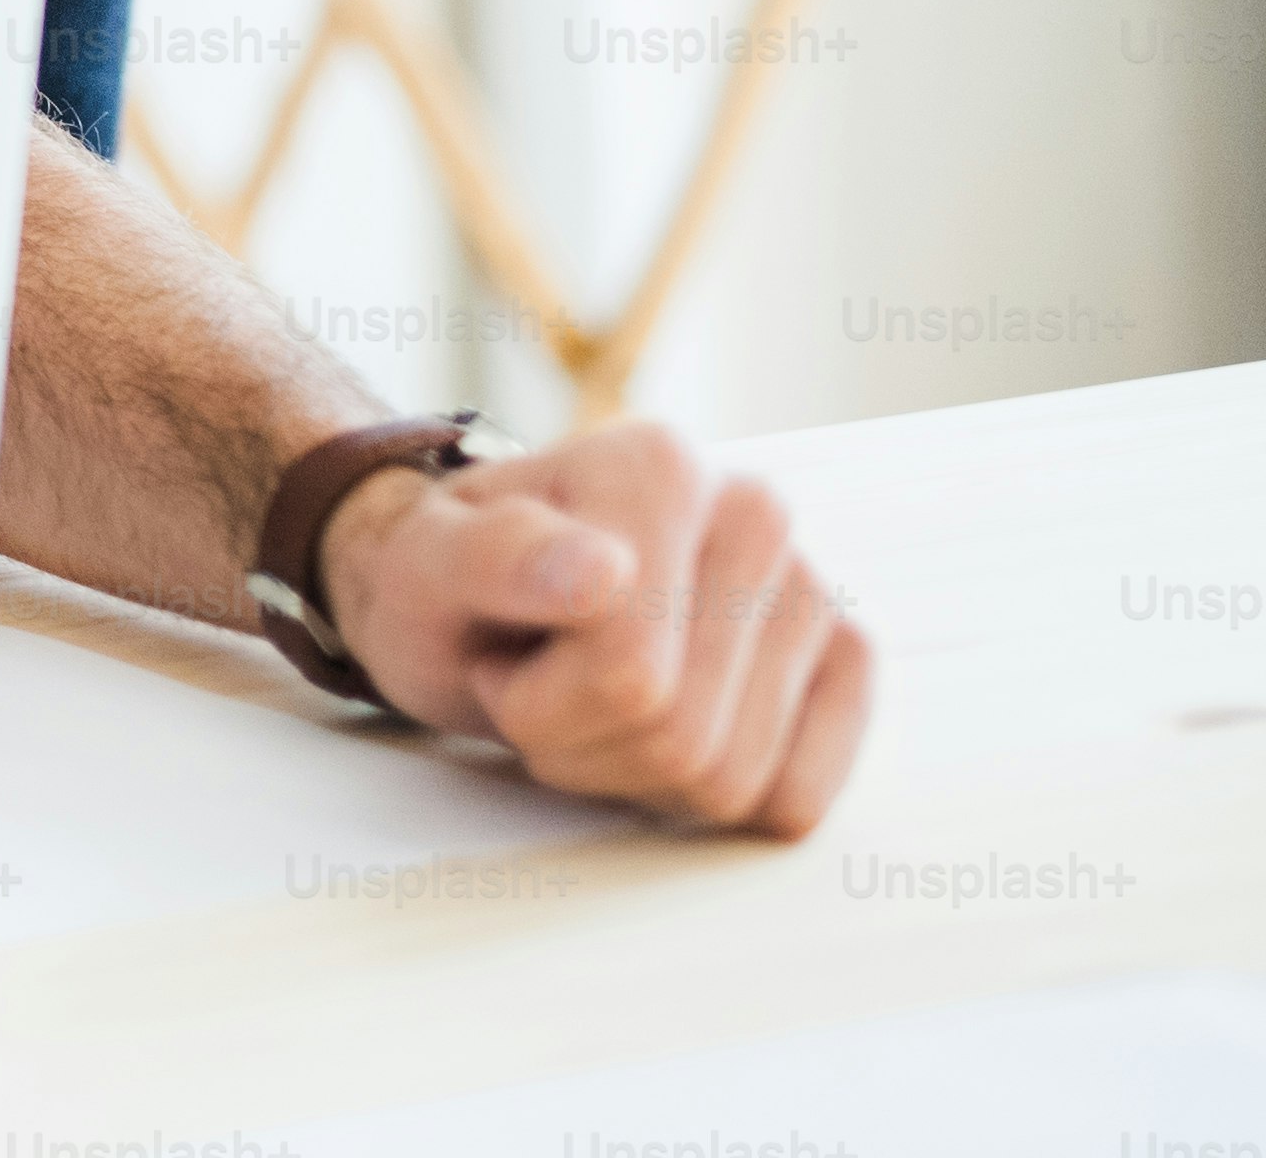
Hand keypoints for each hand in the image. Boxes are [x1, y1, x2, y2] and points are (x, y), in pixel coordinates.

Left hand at [313, 420, 874, 835]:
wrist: (478, 598)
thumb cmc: (447, 585)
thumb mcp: (424, 568)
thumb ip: (494, 558)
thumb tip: (602, 572)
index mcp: (657, 466)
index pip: (630, 674)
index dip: (535, 700)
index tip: (495, 650)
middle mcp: (754, 510)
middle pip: (683, 737)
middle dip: (581, 743)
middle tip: (537, 683)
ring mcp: (812, 588)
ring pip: (732, 782)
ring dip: (631, 772)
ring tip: (588, 695)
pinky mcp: (846, 662)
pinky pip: (792, 801)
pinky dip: (705, 801)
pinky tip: (661, 725)